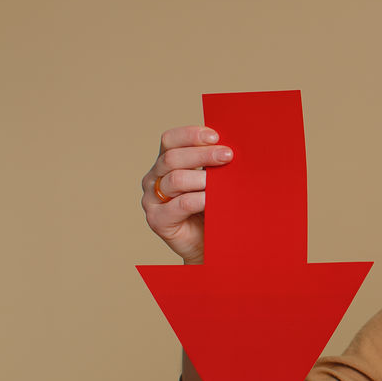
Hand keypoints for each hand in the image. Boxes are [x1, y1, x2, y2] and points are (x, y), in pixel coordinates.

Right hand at [139, 126, 232, 263]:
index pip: (169, 141)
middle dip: (202, 154)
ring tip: (224, 181)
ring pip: (175, 179)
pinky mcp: (157, 220)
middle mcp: (153, 179)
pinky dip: (200, 199)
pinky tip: (215, 199)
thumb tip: (230, 149)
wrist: (207, 246)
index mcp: (165, 164)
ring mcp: (151, 199)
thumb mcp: (212, 183)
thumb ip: (212, 166)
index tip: (215, 136)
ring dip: (203, 178)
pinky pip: (180, 204)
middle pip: (172, 158)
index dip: (190, 135)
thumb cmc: (211, 210)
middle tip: (228, 156)